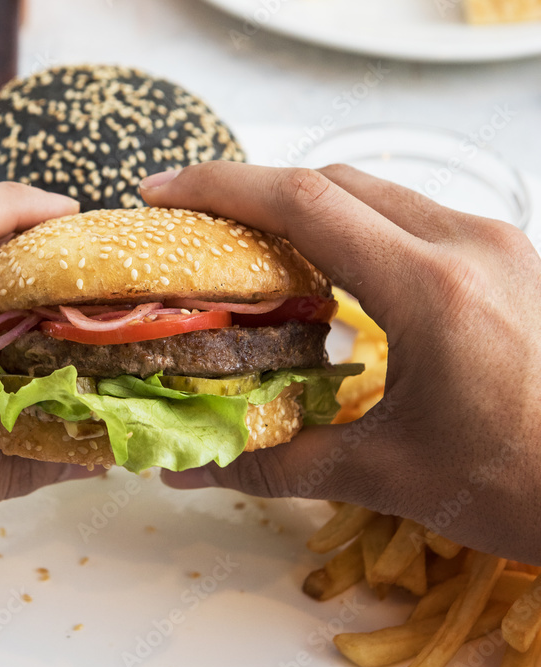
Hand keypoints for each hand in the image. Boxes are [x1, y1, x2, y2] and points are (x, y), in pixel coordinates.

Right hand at [141, 162, 540, 564]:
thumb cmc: (524, 486)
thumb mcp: (392, 476)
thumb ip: (281, 462)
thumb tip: (194, 467)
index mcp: (430, 288)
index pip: (306, 203)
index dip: (221, 187)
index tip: (162, 192)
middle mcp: (469, 243)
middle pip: (338, 180)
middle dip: (257, 191)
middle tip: (199, 223)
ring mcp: (500, 244)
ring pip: (380, 194)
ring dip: (311, 208)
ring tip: (259, 248)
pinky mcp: (514, 258)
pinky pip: (417, 218)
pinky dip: (360, 229)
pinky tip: (339, 274)